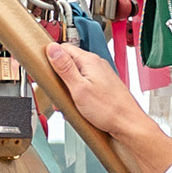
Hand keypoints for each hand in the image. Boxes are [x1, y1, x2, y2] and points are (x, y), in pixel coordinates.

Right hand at [47, 38, 171, 172]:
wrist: (128, 124)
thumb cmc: (108, 110)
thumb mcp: (79, 88)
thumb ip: (64, 67)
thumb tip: (52, 49)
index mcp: (89, 61)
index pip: (63, 48)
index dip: (50, 57)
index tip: (43, 69)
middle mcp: (96, 64)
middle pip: (68, 61)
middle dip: (58, 76)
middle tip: (56, 90)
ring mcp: (100, 75)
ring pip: (75, 75)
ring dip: (67, 88)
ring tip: (68, 102)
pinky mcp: (102, 86)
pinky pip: (83, 84)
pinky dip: (77, 94)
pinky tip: (77, 105)